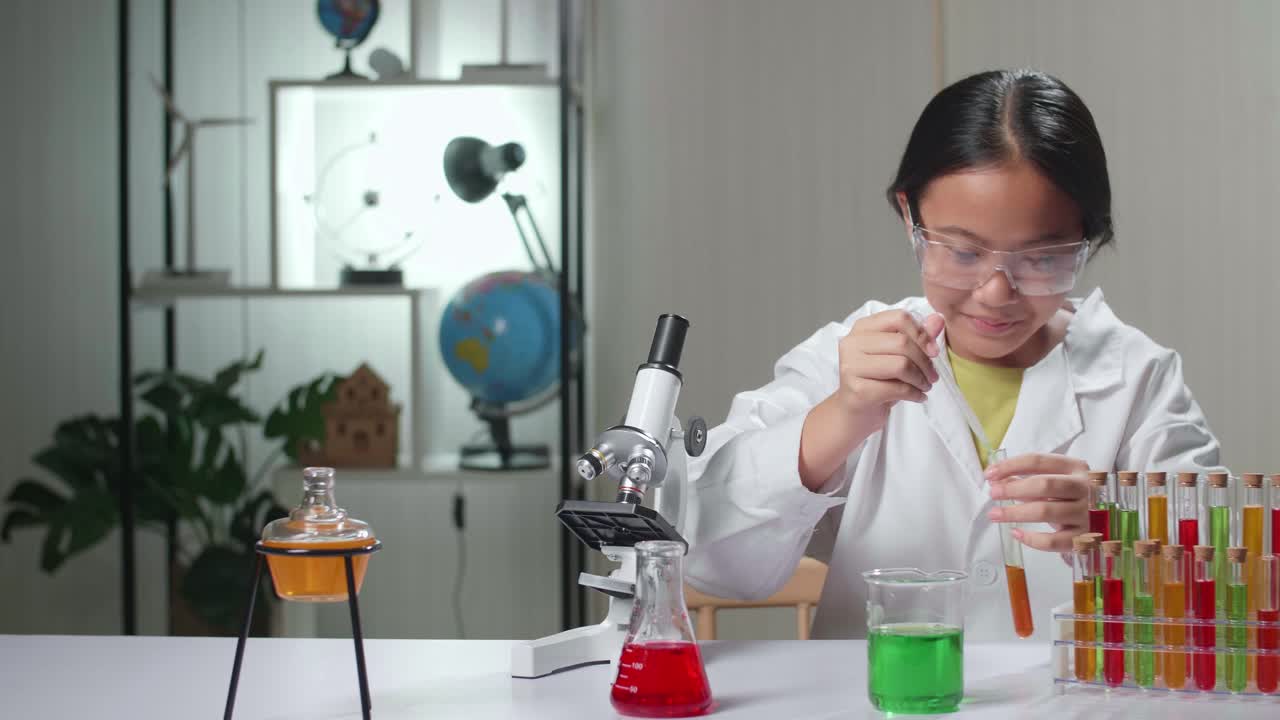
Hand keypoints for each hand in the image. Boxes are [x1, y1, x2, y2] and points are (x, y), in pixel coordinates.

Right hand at [833, 309, 944, 429]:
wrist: (855, 414)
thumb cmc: (877, 381)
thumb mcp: (898, 356)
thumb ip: (918, 336)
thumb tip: (938, 320)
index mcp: (862, 328)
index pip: (899, 318)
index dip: (922, 334)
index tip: (933, 351)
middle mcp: (852, 343)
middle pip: (902, 342)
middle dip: (925, 361)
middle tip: (932, 376)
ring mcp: (851, 366)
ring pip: (901, 365)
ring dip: (921, 379)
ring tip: (925, 386)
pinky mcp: (857, 390)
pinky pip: (897, 388)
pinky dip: (915, 394)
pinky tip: (919, 397)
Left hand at [984, 453, 1089, 552]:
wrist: (1111, 525)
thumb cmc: (1074, 499)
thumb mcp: (1058, 483)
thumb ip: (1031, 480)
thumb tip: (998, 481)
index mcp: (1076, 468)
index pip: (1038, 461)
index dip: (1010, 466)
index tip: (989, 474)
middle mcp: (1085, 488)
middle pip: (1044, 485)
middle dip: (1013, 488)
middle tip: (993, 494)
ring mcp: (1087, 514)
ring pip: (1046, 511)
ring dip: (1015, 512)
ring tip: (995, 514)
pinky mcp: (1085, 539)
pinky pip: (1053, 541)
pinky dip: (1031, 539)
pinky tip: (1016, 533)